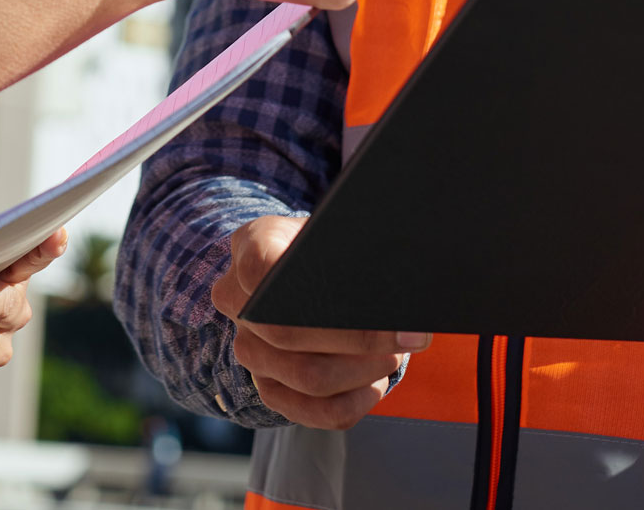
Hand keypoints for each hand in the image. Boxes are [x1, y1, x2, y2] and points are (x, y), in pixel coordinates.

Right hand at [213, 215, 420, 427]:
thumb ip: (353, 251)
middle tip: (406, 337)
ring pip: (306, 378)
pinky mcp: (267, 387)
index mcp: (252, 247)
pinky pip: (312, 412)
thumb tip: (394, 286)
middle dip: (358, 341)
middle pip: (287, 333)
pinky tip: (374, 384)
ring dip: (362, 372)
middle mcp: (237, 301)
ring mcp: (248, 348)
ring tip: (392, 355)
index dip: (322, 295)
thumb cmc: (326, 250)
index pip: (261, 270)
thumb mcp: (334, 232)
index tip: (381, 308)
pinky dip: (353, 403)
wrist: (301, 275)